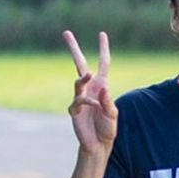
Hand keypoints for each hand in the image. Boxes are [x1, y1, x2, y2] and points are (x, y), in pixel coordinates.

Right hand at [63, 29, 116, 152]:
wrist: (98, 145)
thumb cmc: (108, 128)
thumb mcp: (113, 114)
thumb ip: (108, 101)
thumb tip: (102, 88)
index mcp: (102, 86)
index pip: (103, 64)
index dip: (103, 49)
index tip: (102, 34)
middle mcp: (90, 89)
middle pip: (80, 64)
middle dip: (74, 48)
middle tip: (66, 32)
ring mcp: (80, 98)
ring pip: (78, 81)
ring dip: (83, 78)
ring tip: (88, 75)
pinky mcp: (74, 109)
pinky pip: (79, 100)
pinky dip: (87, 102)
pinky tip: (94, 107)